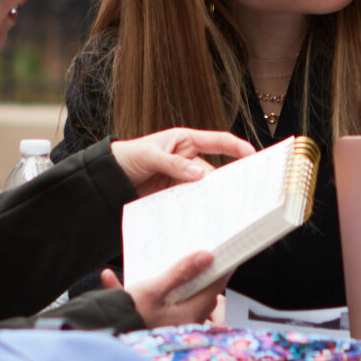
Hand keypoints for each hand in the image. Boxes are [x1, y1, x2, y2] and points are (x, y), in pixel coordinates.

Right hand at [102, 252, 227, 326]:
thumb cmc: (130, 316)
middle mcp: (185, 321)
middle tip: (195, 252)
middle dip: (197, 273)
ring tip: (164, 262)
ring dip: (170, 280)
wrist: (103, 335)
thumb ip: (181, 272)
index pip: (215, 287)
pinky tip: (109, 277)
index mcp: (190, 314)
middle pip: (199, 291)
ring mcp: (169, 322)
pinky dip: (139, 291)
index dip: (221, 268)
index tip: (226, 251)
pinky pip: (153, 303)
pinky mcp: (152, 321)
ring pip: (178, 296)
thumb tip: (206, 256)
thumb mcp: (155, 289)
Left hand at [111, 128, 254, 197]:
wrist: (106, 179)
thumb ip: (173, 163)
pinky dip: (197, 210)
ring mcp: (182, 180)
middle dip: (226, 182)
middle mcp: (188, 160)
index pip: (218, 141)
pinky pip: (190, 203)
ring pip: (203, 190)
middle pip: (214, 172)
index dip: (237, 147)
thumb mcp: (149, 155)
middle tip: (242, 194)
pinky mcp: (174, 196)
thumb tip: (198, 174)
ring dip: (211, 200)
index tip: (253, 156)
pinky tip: (203, 218)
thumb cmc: (127, 156)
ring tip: (224, 211)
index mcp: (185, 141)